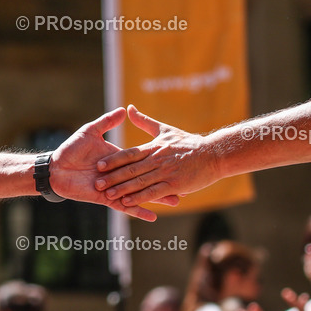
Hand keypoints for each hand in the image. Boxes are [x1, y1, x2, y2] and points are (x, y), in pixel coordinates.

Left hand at [50, 107, 177, 221]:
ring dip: (154, 197)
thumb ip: (107, 121)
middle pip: (143, 176)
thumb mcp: (90, 132)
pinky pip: (125, 205)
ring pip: (138, 191)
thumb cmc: (70, 148)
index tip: (175, 158)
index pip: (140, 158)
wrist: (53, 169)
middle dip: (161, 180)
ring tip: (175, 202)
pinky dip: (138, 209)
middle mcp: (119, 173)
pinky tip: (152, 215)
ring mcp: (114, 186)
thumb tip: (124, 109)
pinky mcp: (107, 198)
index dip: (156, 160)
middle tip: (181, 181)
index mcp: (118, 157)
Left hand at [94, 105, 221, 206]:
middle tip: (96, 182)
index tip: (99, 165)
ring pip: (140, 183)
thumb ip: (145, 122)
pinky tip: (128, 203)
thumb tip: (128, 108)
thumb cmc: (189, 142)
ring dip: (123, 190)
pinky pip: (153, 193)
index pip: (129, 155)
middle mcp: (157, 161)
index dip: (113, 160)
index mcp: (153, 148)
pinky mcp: (174, 185)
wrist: (214, 154)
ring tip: (108, 195)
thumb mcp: (165, 129)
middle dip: (112, 177)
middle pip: (131, 170)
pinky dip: (140, 198)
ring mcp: (166, 173)